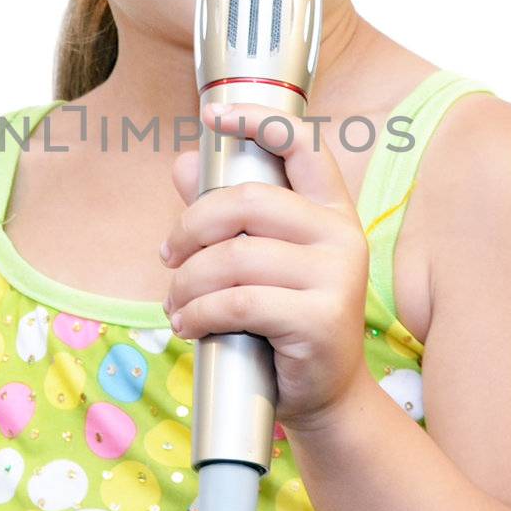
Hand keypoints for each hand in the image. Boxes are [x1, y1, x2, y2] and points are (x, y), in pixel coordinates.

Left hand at [161, 100, 368, 433]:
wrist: (324, 395)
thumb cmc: (285, 321)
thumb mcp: (257, 262)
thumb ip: (224, 214)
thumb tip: (185, 162)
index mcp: (330, 210)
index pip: (302, 144)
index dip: (258, 120)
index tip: (214, 115)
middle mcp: (342, 235)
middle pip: (248, 200)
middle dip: (191, 227)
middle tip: (168, 257)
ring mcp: (337, 276)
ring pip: (235, 257)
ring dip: (187, 282)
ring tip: (177, 304)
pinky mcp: (321, 318)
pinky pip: (239, 302)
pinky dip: (200, 313)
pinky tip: (190, 325)